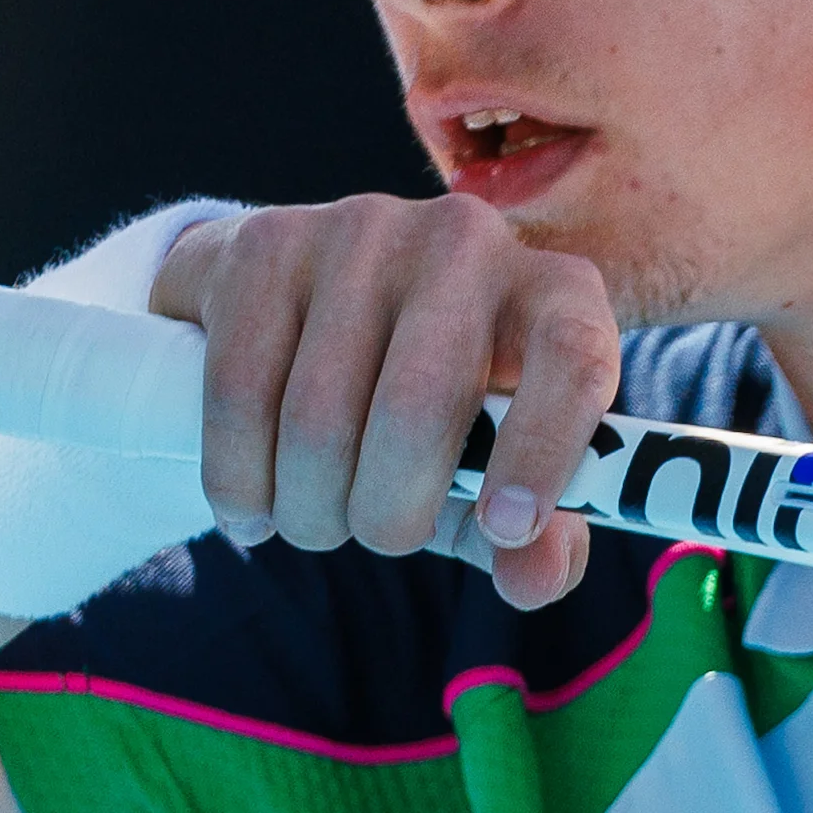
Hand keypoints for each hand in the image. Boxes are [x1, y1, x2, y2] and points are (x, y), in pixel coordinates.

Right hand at [152, 193, 618, 608]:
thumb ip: (535, 536)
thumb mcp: (496, 466)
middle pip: (417, 409)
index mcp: (554, 292)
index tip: (504, 529)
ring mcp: (361, 231)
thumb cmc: (435, 402)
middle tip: (380, 537)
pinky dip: (238, 481)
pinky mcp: (268, 243)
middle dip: (388, 514)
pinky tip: (251, 507)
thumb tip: (534, 580)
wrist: (316, 296)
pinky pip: (239, 394)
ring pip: (317, 418)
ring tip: (314, 518)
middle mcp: (466, 242)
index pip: (573, 358)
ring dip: (309, 509)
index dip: (542, 450)